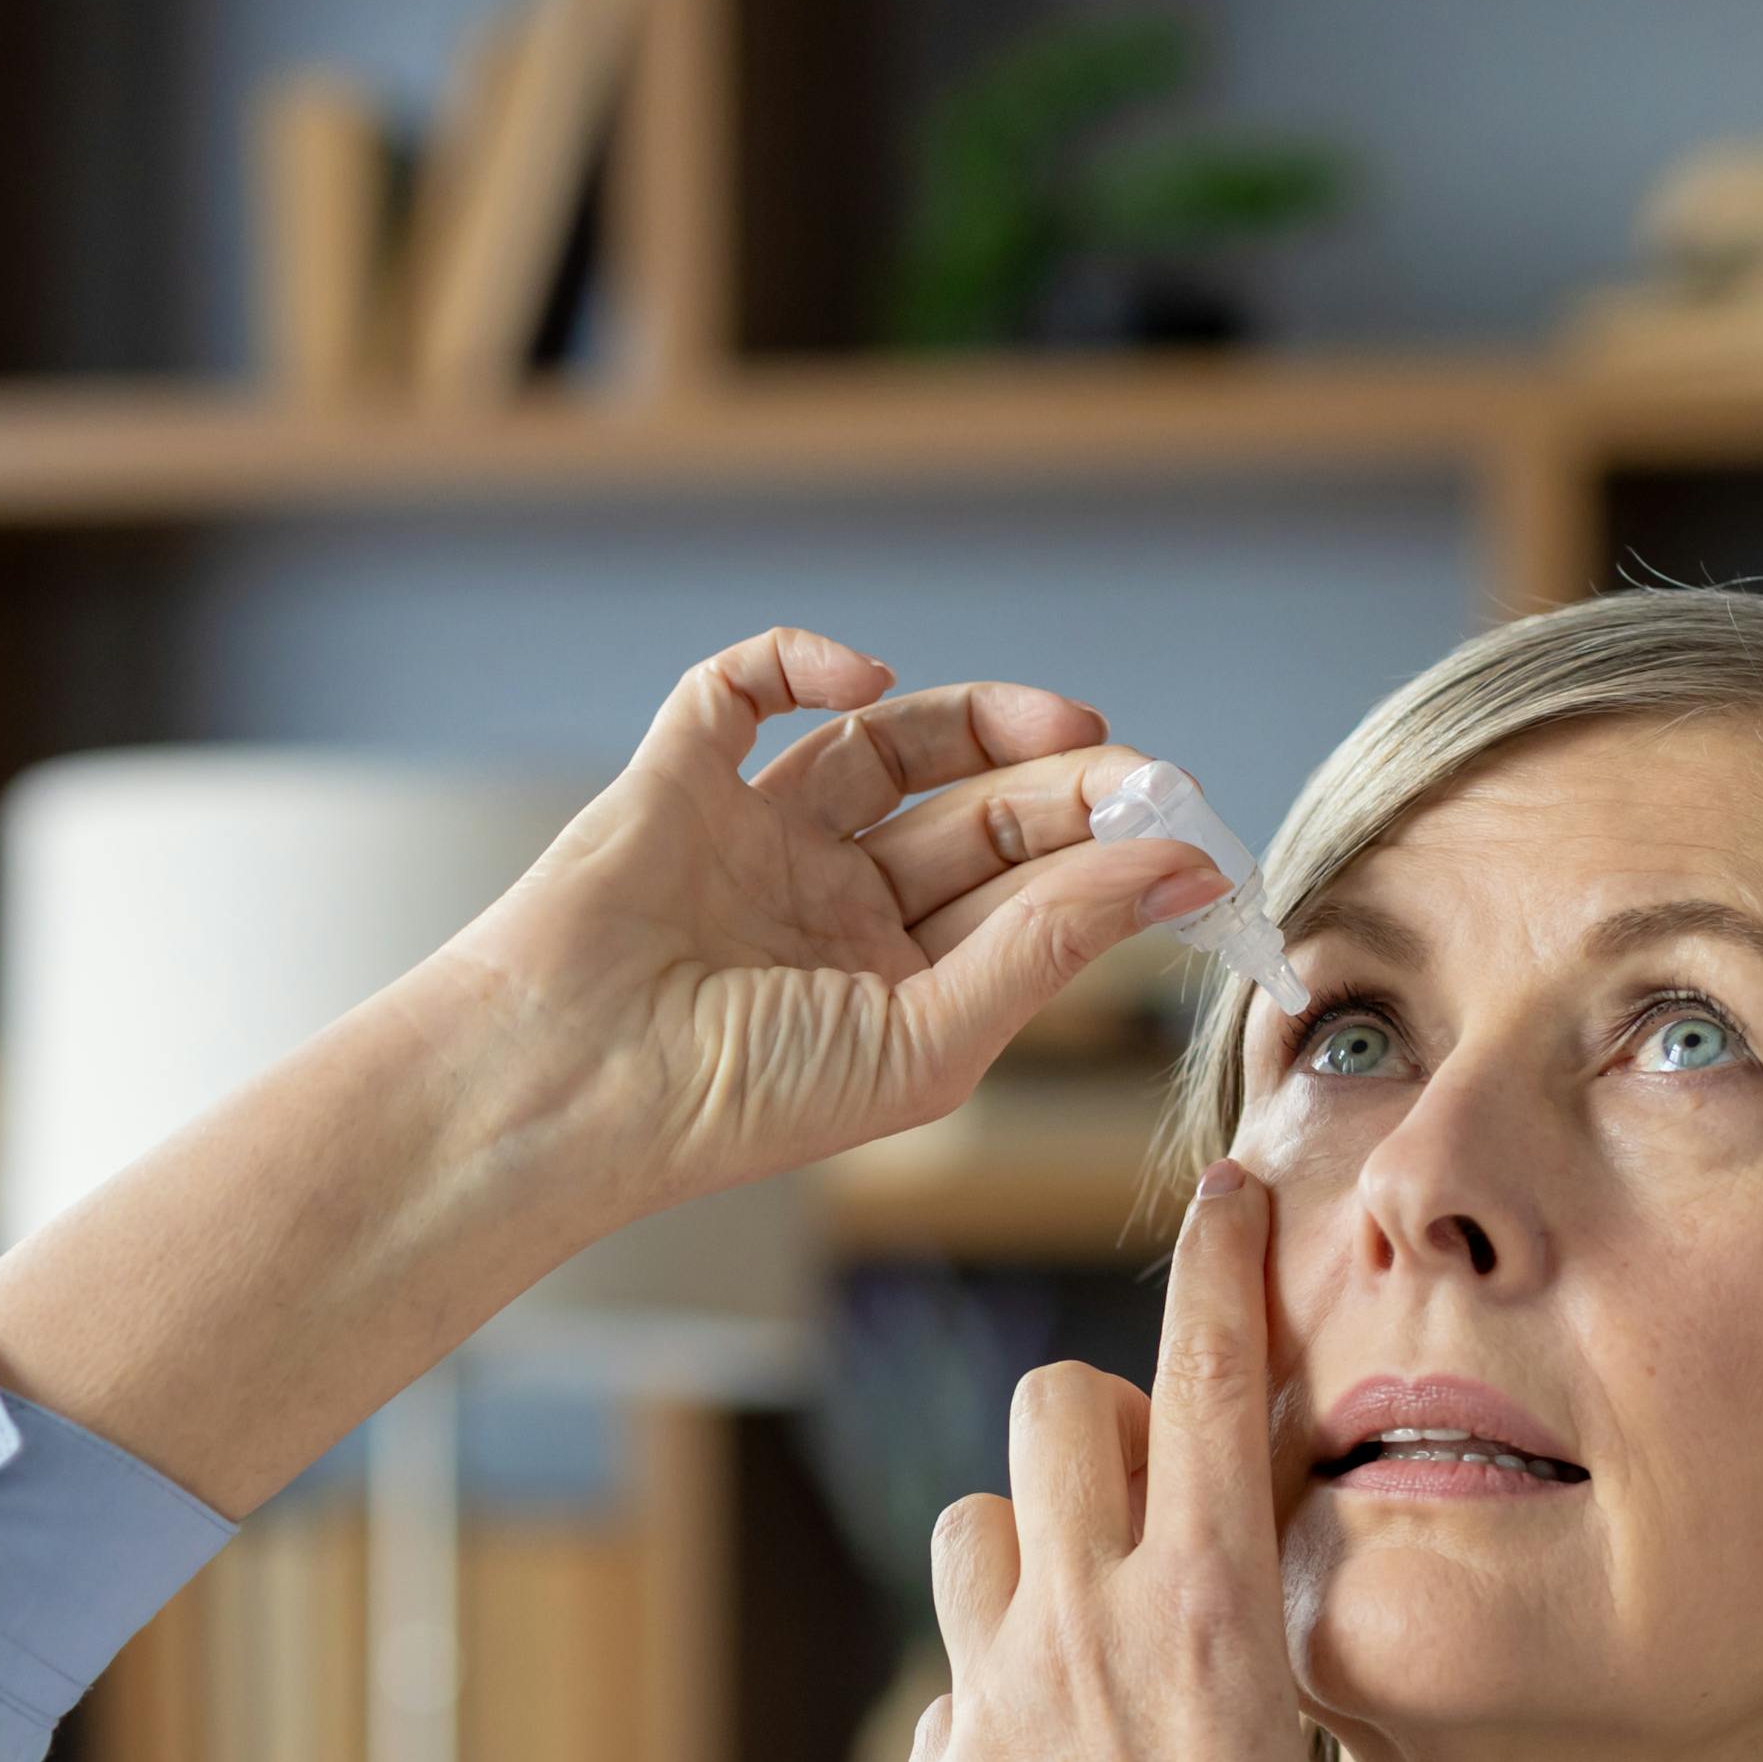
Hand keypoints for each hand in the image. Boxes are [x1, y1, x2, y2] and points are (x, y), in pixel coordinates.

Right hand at [440, 626, 1227, 1209]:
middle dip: (1069, 793)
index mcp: (894, 987)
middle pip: (978, 818)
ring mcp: (758, 837)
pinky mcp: (680, 778)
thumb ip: (1047, 950)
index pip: (1026, 903)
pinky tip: (863, 678)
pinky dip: (804, 661)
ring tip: (1065, 731)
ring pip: (889, 743)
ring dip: (982, 722)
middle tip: (1144, 775)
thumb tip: (1181, 871)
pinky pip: (747, 689)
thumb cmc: (735, 1100)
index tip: (1196, 843)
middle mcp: (834, 908)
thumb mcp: (924, 1040)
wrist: (567, 1087)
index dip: (1111, 863)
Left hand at [908, 1163, 1450, 1761]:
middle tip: (1141, 1502)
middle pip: (1048, 1409)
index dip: (1216, 1262)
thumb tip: (1241, 1660)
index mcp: (1214, 1602)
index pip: (1203, 1371)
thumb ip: (1262, 1673)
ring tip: (1084, 1643)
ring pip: (973, 1533)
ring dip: (1026, 1556)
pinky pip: (952, 1690)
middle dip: (1095, 1428)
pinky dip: (996, 1711)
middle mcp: (1086, 1630)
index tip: (1222, 1194)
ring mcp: (993, 1707)